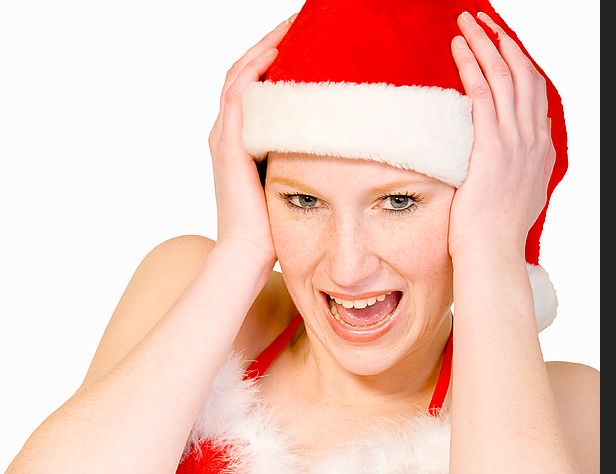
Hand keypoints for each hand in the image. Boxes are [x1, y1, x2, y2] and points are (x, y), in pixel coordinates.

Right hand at [207, 14, 296, 266]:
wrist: (248, 253)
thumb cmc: (272, 224)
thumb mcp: (289, 178)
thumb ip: (300, 154)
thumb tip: (337, 138)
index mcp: (240, 137)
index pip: (254, 84)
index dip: (273, 56)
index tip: (303, 38)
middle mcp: (227, 131)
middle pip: (244, 71)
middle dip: (271, 42)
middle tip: (299, 20)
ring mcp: (224, 137)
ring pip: (239, 76)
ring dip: (265, 47)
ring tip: (291, 26)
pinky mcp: (227, 147)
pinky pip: (239, 97)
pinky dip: (255, 71)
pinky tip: (278, 53)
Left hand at [447, 11, 555, 259]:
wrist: (491, 252)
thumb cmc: (495, 232)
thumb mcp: (519, 197)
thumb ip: (519, 173)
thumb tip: (509, 164)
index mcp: (542, 151)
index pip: (536, 95)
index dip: (520, 64)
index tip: (503, 47)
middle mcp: (534, 140)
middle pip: (525, 75)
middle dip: (505, 42)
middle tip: (485, 22)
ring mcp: (516, 142)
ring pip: (505, 77)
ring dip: (486, 43)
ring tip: (468, 23)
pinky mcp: (492, 147)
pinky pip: (484, 94)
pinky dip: (472, 66)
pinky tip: (459, 48)